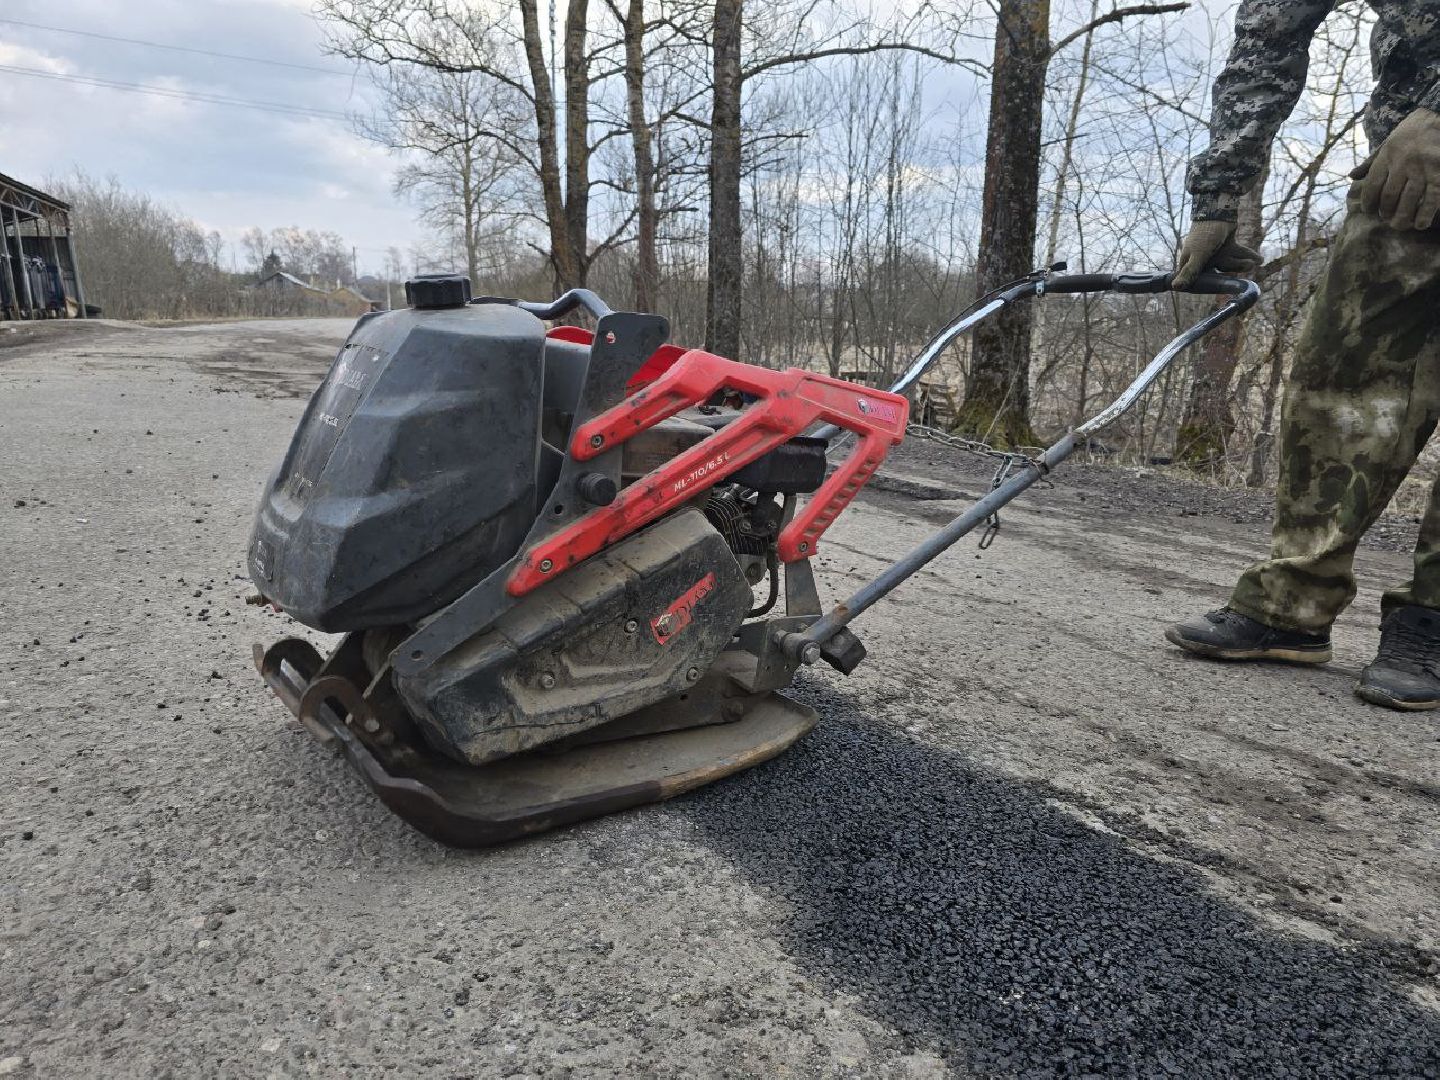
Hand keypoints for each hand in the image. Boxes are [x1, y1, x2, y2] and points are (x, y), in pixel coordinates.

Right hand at [1173, 220, 1260, 288]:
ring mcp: (1215, 253)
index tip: (1225, 288)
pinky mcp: (1226, 245)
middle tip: (1249, 265)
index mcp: (1191, 262)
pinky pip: (1236, 254)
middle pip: (1218, 273)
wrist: (1219, 210)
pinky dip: (1247, 256)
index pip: (1198, 281)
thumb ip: (1190, 271)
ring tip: (1256, 261)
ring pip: (1230, 264)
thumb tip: (1176, 288)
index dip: (1210, 286)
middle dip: (1235, 269)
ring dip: (1243, 263)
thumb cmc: (1206, 233)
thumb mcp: (1198, 254)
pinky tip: (1260, 259)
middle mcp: (1202, 259)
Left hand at [1358, 107, 1439, 229]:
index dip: (1368, 202)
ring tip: (1400, 225)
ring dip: (1403, 217)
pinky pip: (1432, 199)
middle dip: (1385, 212)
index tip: (1370, 211)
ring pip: (1408, 201)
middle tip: (1386, 219)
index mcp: (1387, 156)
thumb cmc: (1412, 132)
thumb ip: (1371, 161)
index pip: (1372, 186)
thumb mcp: (1388, 142)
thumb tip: (1351, 176)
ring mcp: (1423, 169)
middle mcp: (1403, 164)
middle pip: (1389, 197)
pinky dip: (1425, 214)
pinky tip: (1420, 224)